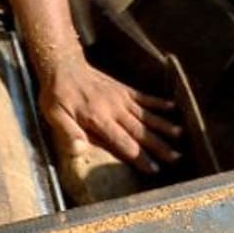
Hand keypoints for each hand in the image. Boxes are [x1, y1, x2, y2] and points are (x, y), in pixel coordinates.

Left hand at [38, 49, 180, 173]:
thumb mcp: (53, 114)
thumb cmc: (56, 93)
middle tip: (175, 157)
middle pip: (139, 130)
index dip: (138, 157)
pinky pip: (142, 96)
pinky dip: (157, 102)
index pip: (122, 141)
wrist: (62, 64)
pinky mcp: (121, 88)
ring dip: (163, 125)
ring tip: (180, 135)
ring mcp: (119, 97)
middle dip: (158, 145)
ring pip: (145, 114)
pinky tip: (172, 106)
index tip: (154, 169)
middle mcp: (113, 108)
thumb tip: (79, 151)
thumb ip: (68, 132)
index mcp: (97, 117)